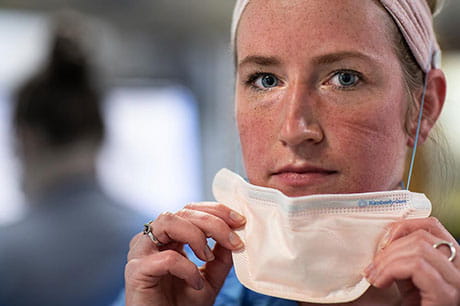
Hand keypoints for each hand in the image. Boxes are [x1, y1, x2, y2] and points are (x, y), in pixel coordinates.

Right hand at [125, 202, 245, 305]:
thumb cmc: (181, 305)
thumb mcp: (210, 277)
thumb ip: (221, 255)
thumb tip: (236, 232)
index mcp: (168, 237)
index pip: (191, 210)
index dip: (216, 211)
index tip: (239, 221)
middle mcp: (152, 239)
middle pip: (182, 212)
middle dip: (213, 222)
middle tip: (234, 241)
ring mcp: (141, 252)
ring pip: (168, 221)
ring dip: (196, 235)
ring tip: (208, 257)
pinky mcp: (136, 270)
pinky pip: (166, 258)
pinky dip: (187, 267)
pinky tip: (195, 282)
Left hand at [364, 217, 459, 305]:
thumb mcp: (406, 277)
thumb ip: (402, 257)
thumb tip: (384, 237)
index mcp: (451, 262)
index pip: (432, 225)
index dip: (403, 227)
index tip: (382, 242)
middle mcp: (459, 270)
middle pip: (422, 236)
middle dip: (389, 247)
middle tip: (372, 266)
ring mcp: (457, 283)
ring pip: (420, 248)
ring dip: (387, 260)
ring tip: (375, 276)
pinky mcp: (447, 296)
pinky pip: (418, 266)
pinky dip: (392, 270)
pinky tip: (381, 282)